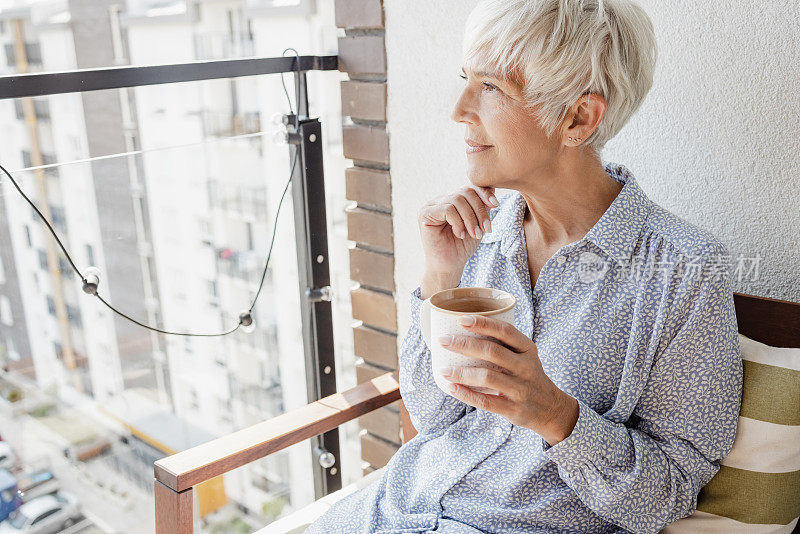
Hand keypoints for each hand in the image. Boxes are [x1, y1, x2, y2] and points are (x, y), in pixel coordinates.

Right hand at [418, 185, 497, 276]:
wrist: (449, 266)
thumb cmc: (462, 247)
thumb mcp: (478, 223)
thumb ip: (482, 207)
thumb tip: (493, 188)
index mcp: (452, 200)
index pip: (469, 188)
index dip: (484, 193)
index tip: (495, 205)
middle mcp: (441, 200)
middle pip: (465, 192)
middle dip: (479, 210)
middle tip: (486, 229)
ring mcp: (431, 206)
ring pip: (457, 200)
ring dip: (470, 219)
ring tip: (474, 234)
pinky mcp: (425, 214)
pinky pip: (447, 209)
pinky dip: (458, 222)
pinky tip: (460, 234)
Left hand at [436, 314, 579, 445]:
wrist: (551, 409)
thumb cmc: (528, 376)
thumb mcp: (525, 356)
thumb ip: (503, 345)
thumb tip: (463, 331)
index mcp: (527, 349)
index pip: (505, 331)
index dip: (483, 323)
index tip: (462, 319)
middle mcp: (526, 367)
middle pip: (492, 351)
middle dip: (464, 344)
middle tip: (443, 341)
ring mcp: (521, 389)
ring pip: (487, 377)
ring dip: (462, 372)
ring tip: (443, 369)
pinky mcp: (514, 409)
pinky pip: (486, 401)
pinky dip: (466, 395)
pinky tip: (452, 388)